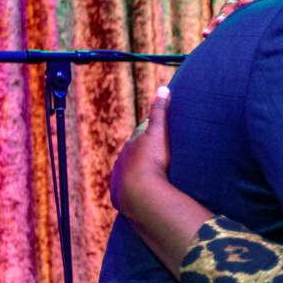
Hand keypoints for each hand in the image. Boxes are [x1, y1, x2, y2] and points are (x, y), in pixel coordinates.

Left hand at [110, 86, 170, 219]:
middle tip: (157, 156)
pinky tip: (140, 191)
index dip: (150, 132)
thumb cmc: (153, 161)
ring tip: (150, 176)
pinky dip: (132, 188)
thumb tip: (163, 88)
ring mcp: (119, 176)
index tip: (158, 133)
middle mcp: (123, 158)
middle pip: (133, 152)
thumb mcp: (159, 133)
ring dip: (136, 171)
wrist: (140, 193)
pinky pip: (126, 188)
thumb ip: (160, 111)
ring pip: (127, 170)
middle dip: (141, 152)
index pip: (141, 133)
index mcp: (133, 142)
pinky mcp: (119, 194)